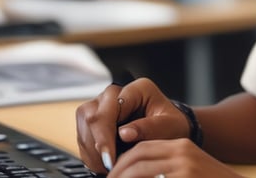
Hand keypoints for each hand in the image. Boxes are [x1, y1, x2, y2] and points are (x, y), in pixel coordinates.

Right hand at [76, 77, 190, 173]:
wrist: (170, 132)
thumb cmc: (171, 126)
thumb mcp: (169, 127)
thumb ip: (149, 128)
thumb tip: (124, 133)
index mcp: (137, 89)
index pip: (111, 108)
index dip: (106, 135)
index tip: (110, 158)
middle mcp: (116, 93)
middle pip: (91, 114)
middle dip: (97, 145)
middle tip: (108, 166)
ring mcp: (103, 105)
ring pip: (84, 125)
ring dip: (92, 150)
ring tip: (107, 166)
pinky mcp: (96, 120)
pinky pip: (83, 135)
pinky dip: (91, 153)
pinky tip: (103, 163)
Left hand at [107, 138, 241, 177]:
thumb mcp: (189, 170)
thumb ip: (166, 169)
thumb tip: (135, 171)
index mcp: (182, 147)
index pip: (143, 148)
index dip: (122, 163)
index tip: (112, 176)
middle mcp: (182, 153)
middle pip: (138, 157)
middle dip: (117, 173)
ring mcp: (184, 167)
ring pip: (140, 171)